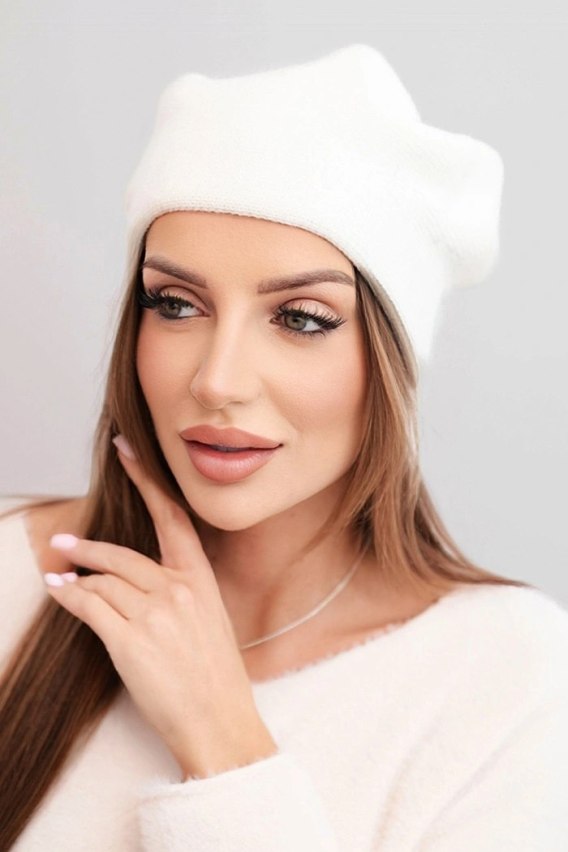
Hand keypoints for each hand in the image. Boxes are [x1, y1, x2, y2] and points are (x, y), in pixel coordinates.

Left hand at [44, 434, 277, 778]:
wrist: (219, 722)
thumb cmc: (216, 675)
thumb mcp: (210, 619)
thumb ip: (180, 590)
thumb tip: (139, 577)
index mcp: (200, 579)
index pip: (171, 516)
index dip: (146, 479)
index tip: (126, 451)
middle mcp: (177, 589)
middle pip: (122, 555)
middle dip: (88, 547)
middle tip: (65, 542)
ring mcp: (153, 614)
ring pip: (103, 580)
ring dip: (77, 575)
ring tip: (60, 571)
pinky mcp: (129, 640)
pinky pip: (89, 606)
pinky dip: (69, 596)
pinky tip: (60, 590)